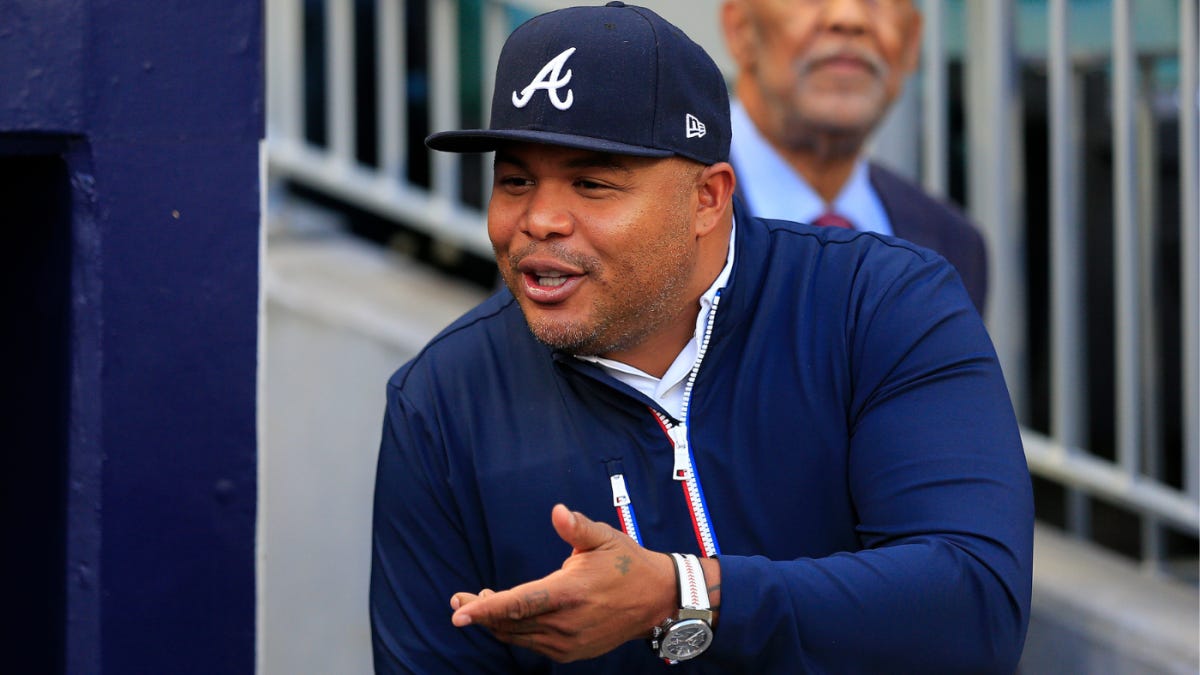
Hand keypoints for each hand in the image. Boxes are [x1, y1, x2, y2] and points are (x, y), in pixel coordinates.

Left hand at [449, 504, 676, 662]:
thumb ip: (576, 527)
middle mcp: (566, 623)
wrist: (656, 599)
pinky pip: (532, 644)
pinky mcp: (571, 653)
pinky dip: (515, 632)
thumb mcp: (604, 538)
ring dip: (495, 623)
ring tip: (483, 603)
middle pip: (509, 623)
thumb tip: (557, 511)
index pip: (517, 603)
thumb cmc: (626, 564)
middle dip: (480, 612)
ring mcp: (568, 642)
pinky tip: (510, 616)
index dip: (484, 609)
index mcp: (570, 593)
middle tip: (460, 600)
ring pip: (517, 636)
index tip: (459, 612)